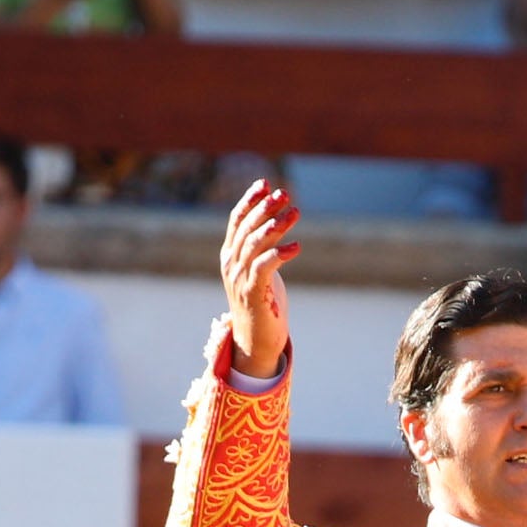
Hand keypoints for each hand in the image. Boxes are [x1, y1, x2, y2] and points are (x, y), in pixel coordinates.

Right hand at [219, 178, 299, 380]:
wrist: (256, 342)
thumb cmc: (263, 304)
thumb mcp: (261, 269)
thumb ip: (263, 246)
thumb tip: (276, 220)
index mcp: (230, 256)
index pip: (236, 220)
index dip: (250, 200)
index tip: (265, 183)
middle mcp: (231, 265)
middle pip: (246, 228)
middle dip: (265, 208)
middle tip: (284, 194)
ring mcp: (240, 279)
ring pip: (255, 244)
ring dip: (276, 226)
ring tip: (294, 213)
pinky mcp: (254, 294)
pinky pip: (264, 268)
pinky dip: (279, 254)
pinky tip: (296, 247)